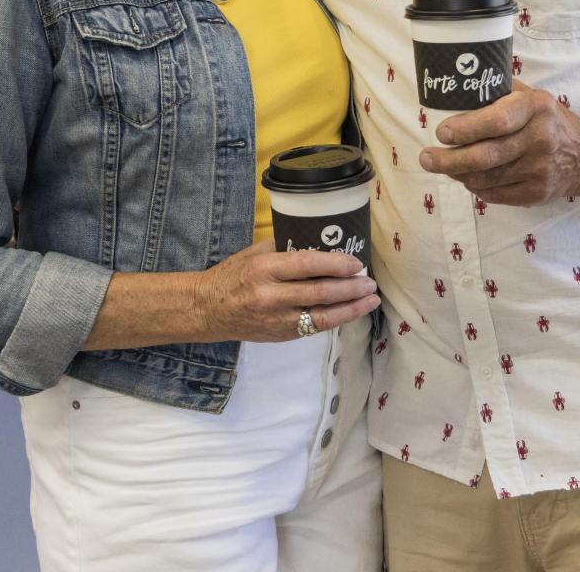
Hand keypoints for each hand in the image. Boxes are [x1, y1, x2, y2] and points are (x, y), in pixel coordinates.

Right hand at [192, 241, 379, 342]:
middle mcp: (272, 296)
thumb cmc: (233, 275)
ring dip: (352, 308)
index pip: (308, 264)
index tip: (355, 263)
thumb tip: (320, 243)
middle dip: (351, 287)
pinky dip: (336, 318)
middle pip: (321, 292)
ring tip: (370, 299)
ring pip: (324, 316)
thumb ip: (284, 248)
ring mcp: (278, 319)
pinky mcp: (282, 335)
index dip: (336, 264)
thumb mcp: (254, 253)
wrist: (209, 309)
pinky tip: (350, 311)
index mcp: (264, 269)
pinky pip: (315, 327)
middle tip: (370, 282)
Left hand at [418, 81, 579, 205]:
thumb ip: (497, 92)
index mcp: (536, 109)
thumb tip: (453, 87)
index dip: (465, 129)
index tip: (441, 133)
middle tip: (427, 158)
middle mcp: (540, 140)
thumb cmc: (548, 119)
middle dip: (449, 160)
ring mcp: (540, 170)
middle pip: (486, 156)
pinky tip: (467, 178)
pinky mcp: (537, 193)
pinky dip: (476, 188)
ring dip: (459, 174)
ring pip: (486, 178)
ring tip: (444, 166)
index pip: (496, 121)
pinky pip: (496, 195)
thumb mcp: (531, 96)